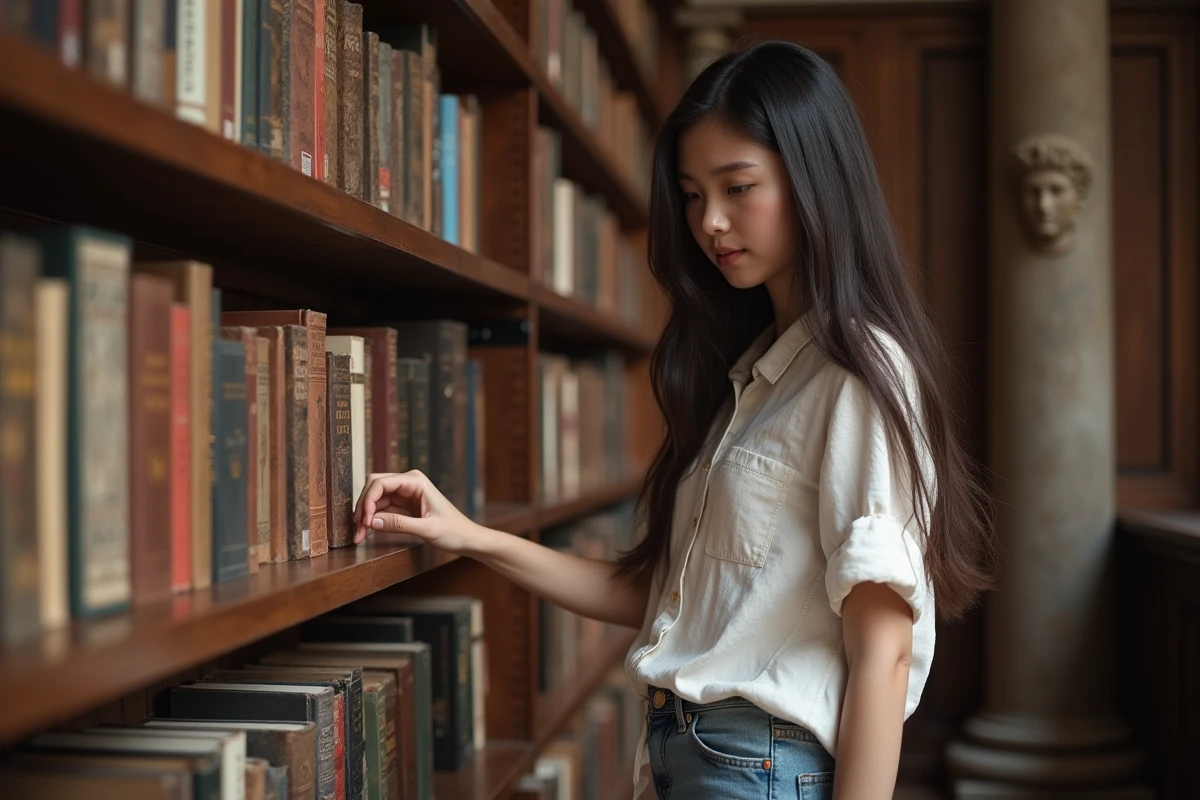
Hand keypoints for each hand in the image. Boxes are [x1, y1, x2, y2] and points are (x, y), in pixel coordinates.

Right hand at [352, 470, 480, 552]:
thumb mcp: (427, 529)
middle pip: (374, 487)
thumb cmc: (454, 531)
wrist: (467, 538)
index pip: (381, 483)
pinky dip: (372, 520)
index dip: (367, 500)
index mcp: (416, 481)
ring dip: (365, 516)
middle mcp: (408, 483)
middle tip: (357, 529)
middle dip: (362, 507)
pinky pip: (381, 509)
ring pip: (375, 499)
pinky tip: (367, 532)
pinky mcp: (403, 505)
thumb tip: (371, 522)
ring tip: (359, 536)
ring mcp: (405, 493)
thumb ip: (399, 524)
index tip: (364, 521)